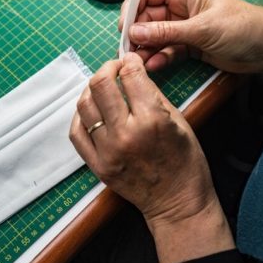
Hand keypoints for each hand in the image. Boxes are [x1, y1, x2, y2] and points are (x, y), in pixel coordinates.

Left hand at [69, 53, 233, 262]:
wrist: (177, 201)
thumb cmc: (185, 162)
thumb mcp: (179, 121)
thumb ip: (153, 94)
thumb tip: (133, 72)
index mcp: (152, 119)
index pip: (130, 75)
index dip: (129, 61)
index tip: (130, 60)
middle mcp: (125, 133)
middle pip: (100, 85)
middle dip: (107, 68)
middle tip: (114, 69)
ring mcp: (107, 151)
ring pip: (84, 106)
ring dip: (92, 90)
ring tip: (102, 88)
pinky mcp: (97, 165)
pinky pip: (76, 132)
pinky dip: (80, 116)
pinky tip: (91, 111)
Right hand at [119, 0, 262, 72]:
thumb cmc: (244, 28)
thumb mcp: (201, 28)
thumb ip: (166, 32)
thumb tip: (135, 33)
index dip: (132, 8)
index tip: (126, 27)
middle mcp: (180, 7)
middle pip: (145, 17)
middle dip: (136, 34)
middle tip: (128, 51)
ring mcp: (183, 28)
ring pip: (154, 36)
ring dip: (145, 49)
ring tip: (138, 63)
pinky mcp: (188, 46)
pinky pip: (166, 50)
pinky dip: (159, 58)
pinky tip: (154, 66)